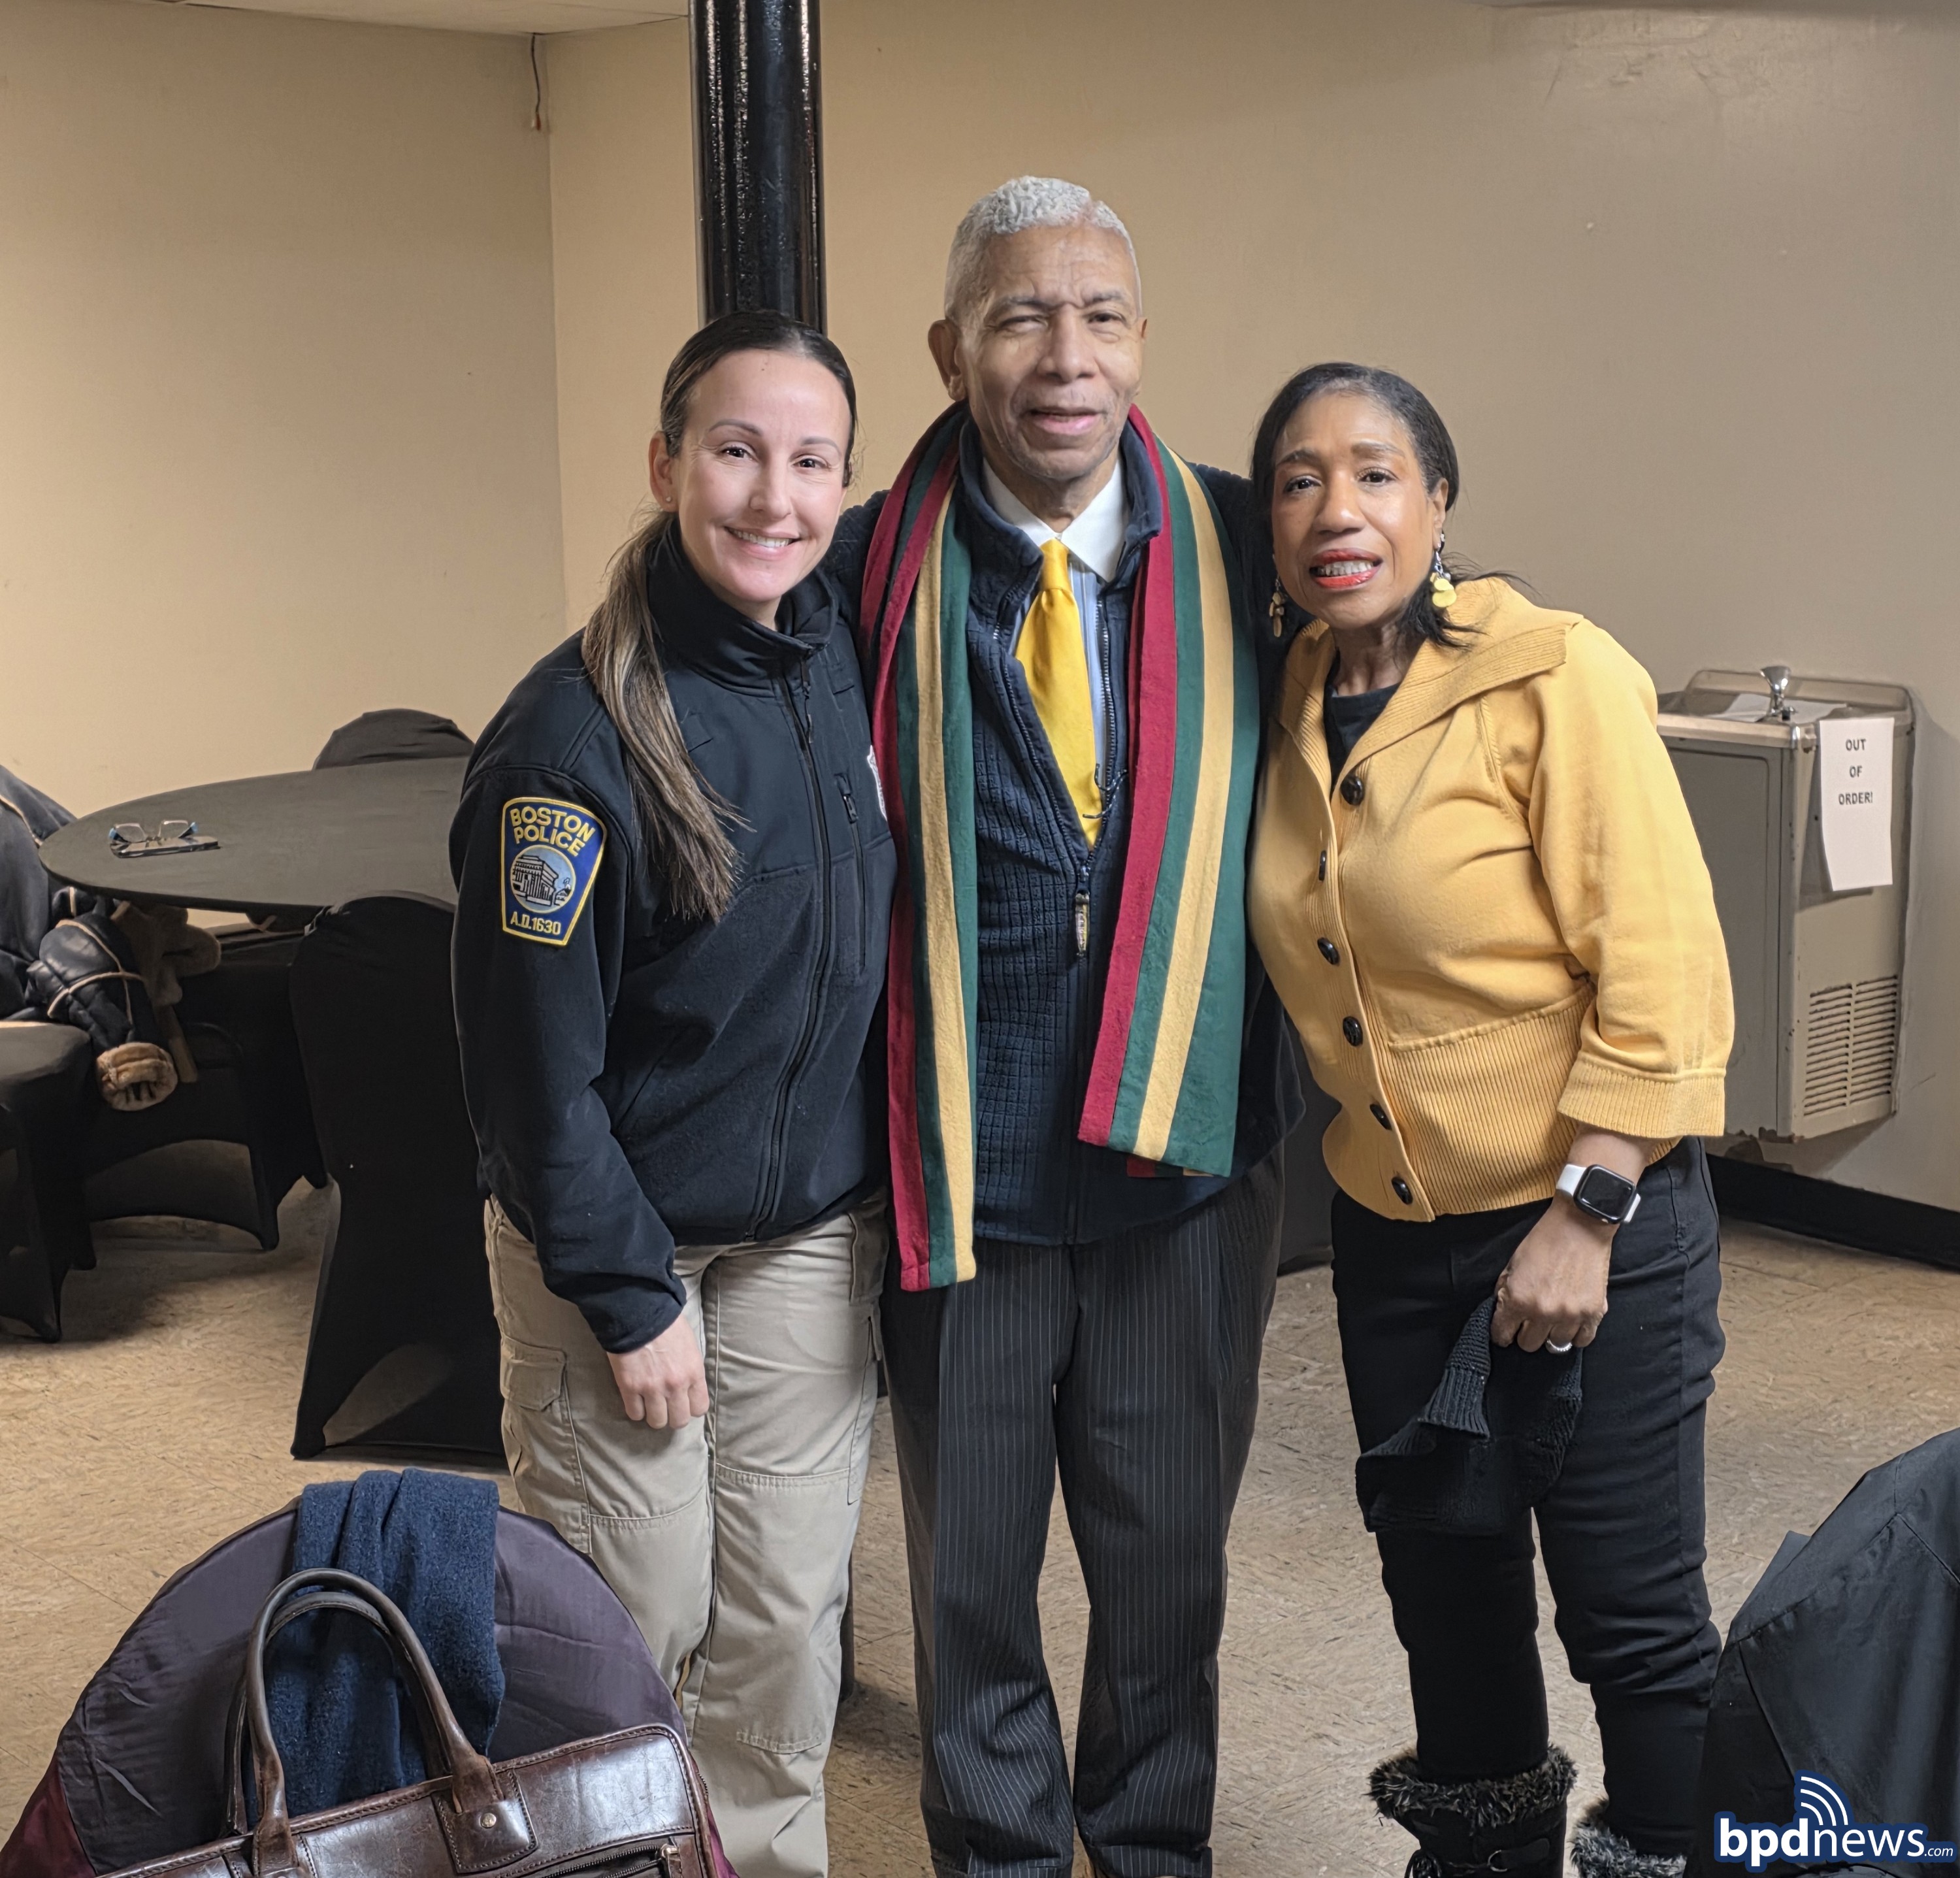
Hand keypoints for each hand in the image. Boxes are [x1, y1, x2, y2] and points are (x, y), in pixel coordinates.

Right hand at [606, 1314, 707, 1428]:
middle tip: (666, 1406)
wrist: (640, 1312)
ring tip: (650, 1404)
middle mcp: (675, 1385)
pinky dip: (635, 1410)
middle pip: (678, 1421)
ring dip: (653, 1415)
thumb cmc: (667, 1324)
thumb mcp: (690, 1346)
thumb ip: (691, 1370)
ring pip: (657, 1422)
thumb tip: (689, 1386)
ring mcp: (652, 1389)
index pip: (699, 1408)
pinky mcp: (629, 1388)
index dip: (691, 1407)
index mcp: (693, 1373)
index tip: (683, 1401)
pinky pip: (634, 1414)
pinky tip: (635, 1400)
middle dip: (673, 1415)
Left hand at [1491, 1202, 1611, 1351]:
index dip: (1501, 1333)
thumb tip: (1503, 1313)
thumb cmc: (1543, 1241)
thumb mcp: (1512, 1264)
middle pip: (1528, 1344)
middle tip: (1530, 1319)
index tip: (1505, 1330)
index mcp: (1518, 1299)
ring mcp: (1570, 1316)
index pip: (1502, 1335)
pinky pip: (1582, 1341)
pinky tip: (1570, 1322)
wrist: (1579, 1226)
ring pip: (1554, 1346)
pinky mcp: (1593, 1313)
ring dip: (1551, 1333)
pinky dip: (1575, 1334)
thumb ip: (1505, 1291)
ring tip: (1553, 1318)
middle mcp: (1543, 1312)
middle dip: (1525, 1332)